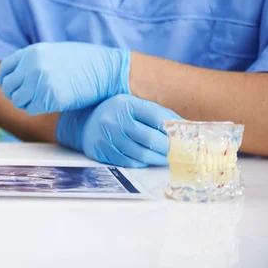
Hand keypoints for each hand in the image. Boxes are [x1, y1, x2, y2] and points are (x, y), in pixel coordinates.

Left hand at [0, 42, 130, 114]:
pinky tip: (47, 105)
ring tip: (39, 101)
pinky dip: (36, 109)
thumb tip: (20, 74)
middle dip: (15, 94)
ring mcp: (40, 81)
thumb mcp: (55, 53)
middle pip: (9, 86)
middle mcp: (32, 66)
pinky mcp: (49, 97)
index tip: (9, 87)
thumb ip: (35, 61)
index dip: (5, 81)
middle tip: (26, 98)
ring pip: (18, 100)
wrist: (107, 71)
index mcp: (33, 52)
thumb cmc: (85, 62)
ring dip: (25, 103)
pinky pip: (31, 109)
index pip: (6, 69)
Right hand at [57, 94, 181, 167]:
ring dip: (157, 159)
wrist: (83, 122)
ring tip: (167, 159)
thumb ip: (157, 114)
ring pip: (140, 154)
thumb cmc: (115, 113)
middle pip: (149, 138)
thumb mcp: (133, 105)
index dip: (172, 129)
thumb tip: (184, 126)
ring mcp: (108, 137)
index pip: (156, 116)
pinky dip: (142, 163)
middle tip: (179, 153)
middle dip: (168, 148)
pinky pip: (128, 162)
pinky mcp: (102, 151)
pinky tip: (148, 160)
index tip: (183, 137)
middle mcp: (115, 120)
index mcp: (126, 104)